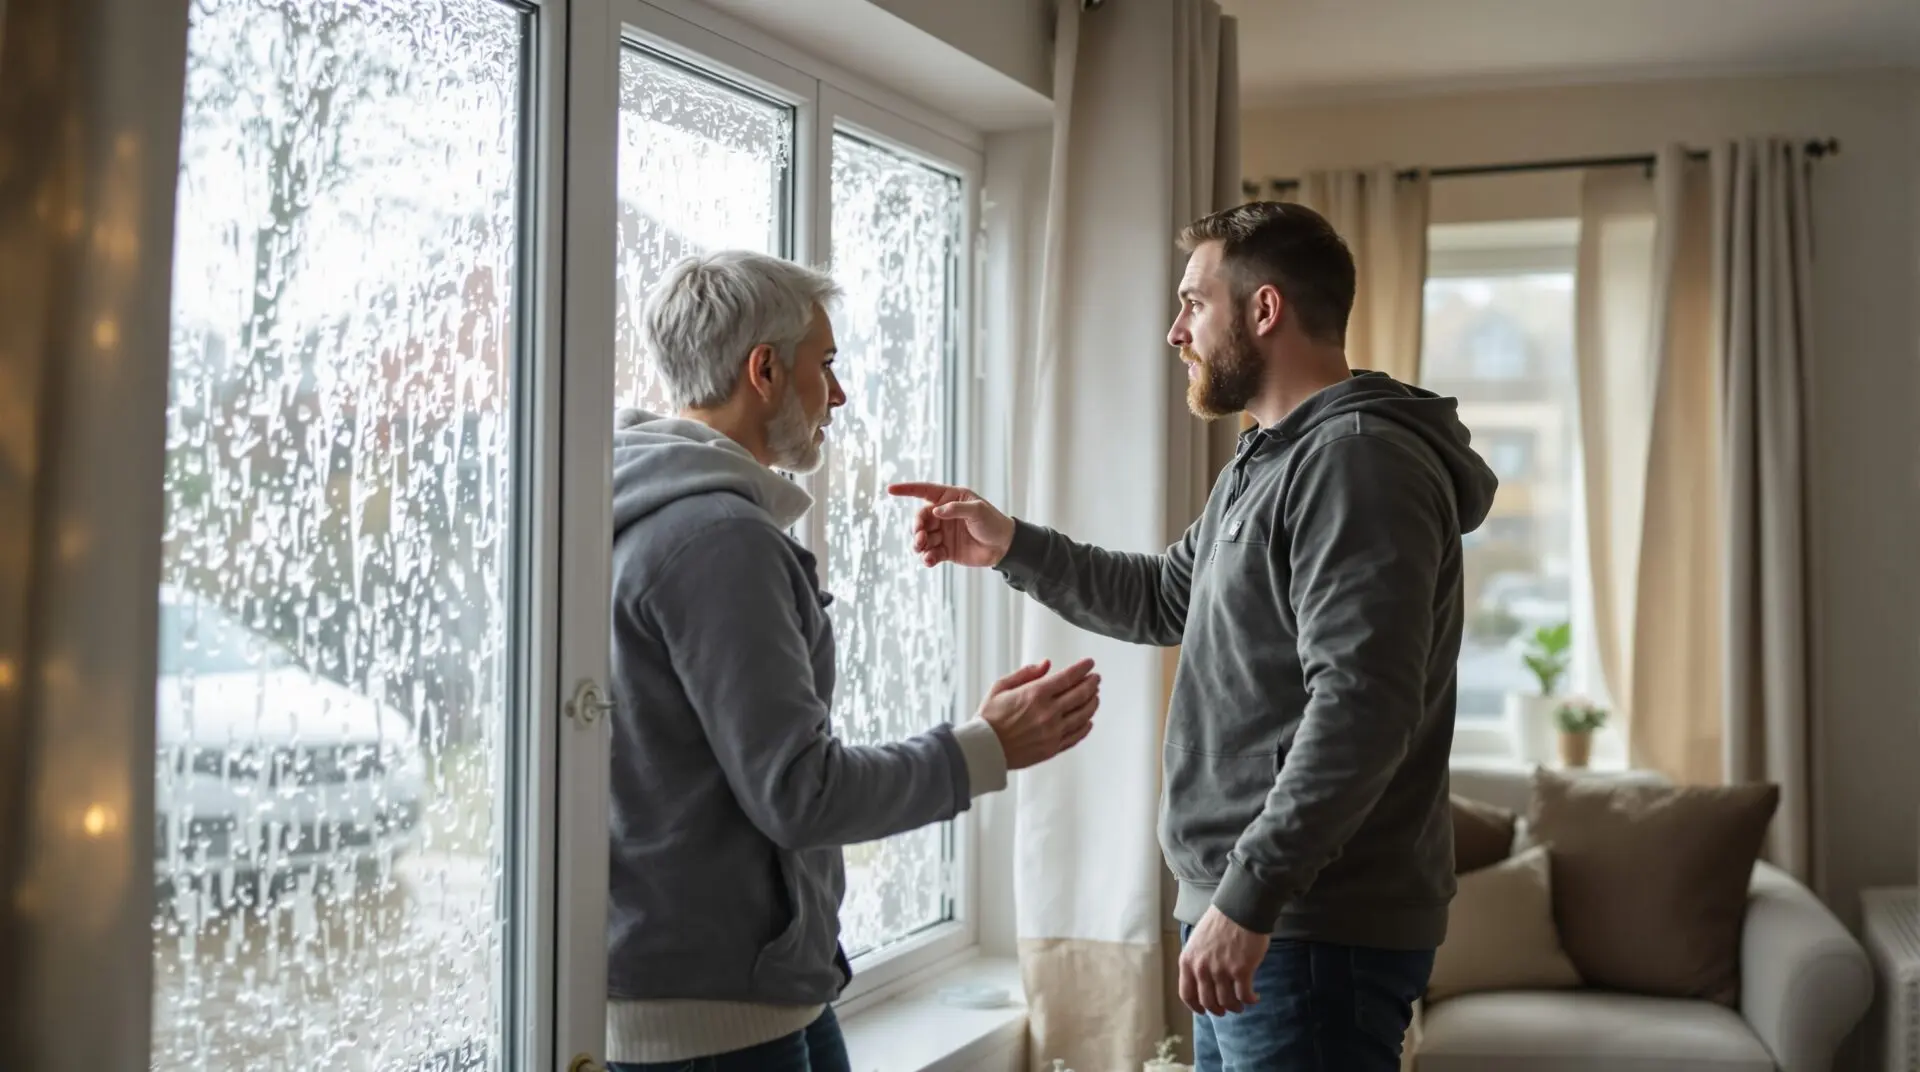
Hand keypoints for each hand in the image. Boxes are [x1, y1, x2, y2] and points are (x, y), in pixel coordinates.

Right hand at [889, 482, 1014, 568]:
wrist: (1004, 547)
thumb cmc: (993, 522)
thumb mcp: (978, 511)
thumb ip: (956, 509)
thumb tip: (936, 511)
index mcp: (950, 499)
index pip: (924, 491)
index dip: (907, 490)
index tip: (890, 490)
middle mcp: (943, 515)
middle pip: (921, 518)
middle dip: (916, 527)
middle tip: (920, 537)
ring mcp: (943, 533)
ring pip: (923, 537)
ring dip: (919, 544)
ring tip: (923, 549)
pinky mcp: (945, 550)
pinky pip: (930, 553)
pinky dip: (927, 558)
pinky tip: (929, 561)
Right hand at [974, 658, 1098, 769]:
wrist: (984, 749)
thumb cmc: (989, 719)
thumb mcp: (1001, 687)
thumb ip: (1025, 674)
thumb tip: (1046, 664)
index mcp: (1035, 694)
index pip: (1068, 677)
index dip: (1083, 668)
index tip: (1089, 663)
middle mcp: (1048, 713)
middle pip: (1080, 694)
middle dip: (1092, 683)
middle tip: (1096, 678)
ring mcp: (1053, 732)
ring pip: (1083, 715)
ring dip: (1092, 703)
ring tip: (1095, 696)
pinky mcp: (1052, 748)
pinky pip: (1076, 736)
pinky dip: (1085, 727)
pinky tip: (1088, 721)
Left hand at [1179, 907, 1268, 1016]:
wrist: (1240, 908)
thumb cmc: (1221, 920)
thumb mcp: (1198, 940)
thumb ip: (1197, 960)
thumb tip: (1202, 979)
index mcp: (1188, 960)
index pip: (1186, 994)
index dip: (1195, 1006)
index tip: (1203, 1010)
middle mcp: (1202, 968)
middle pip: (1208, 1001)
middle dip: (1218, 1009)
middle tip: (1226, 1009)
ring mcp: (1221, 971)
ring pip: (1227, 1002)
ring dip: (1235, 1006)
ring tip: (1242, 1003)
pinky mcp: (1241, 971)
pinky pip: (1244, 995)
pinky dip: (1250, 1000)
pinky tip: (1254, 997)